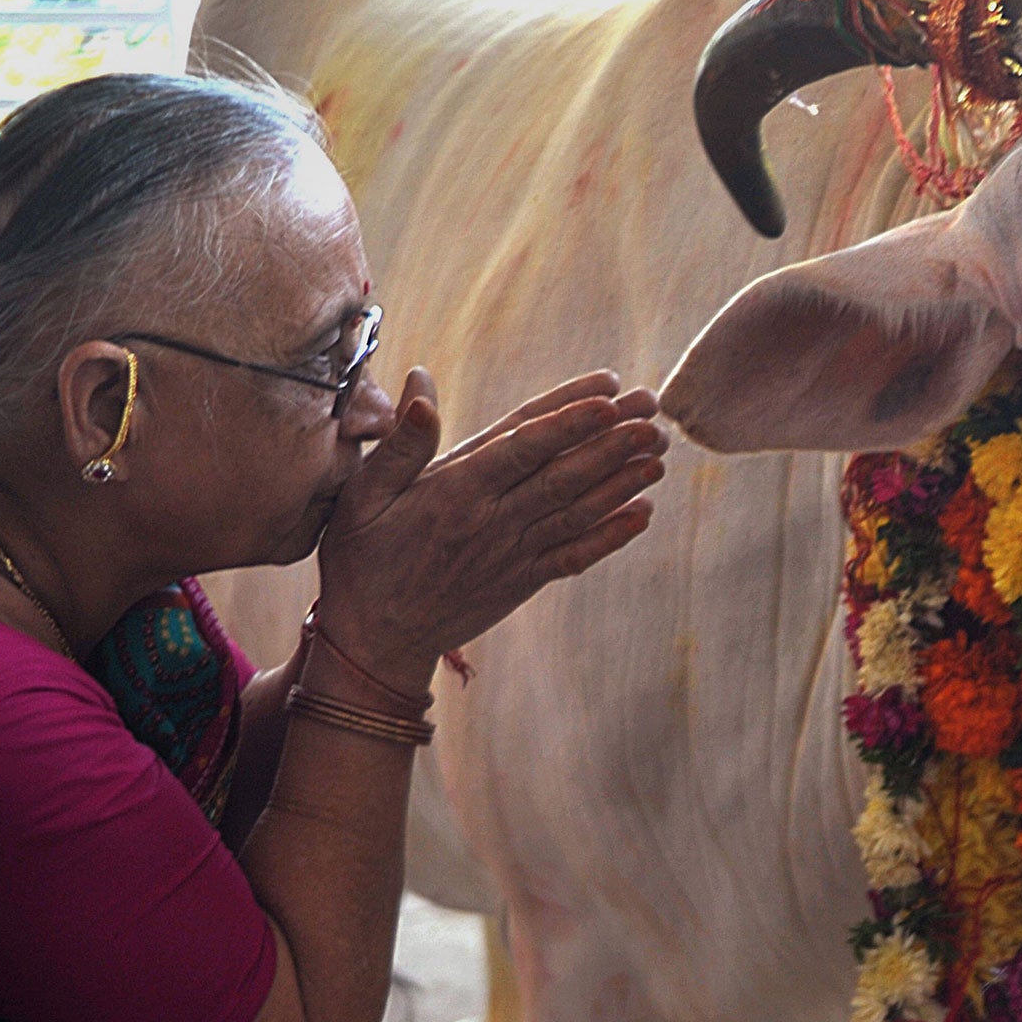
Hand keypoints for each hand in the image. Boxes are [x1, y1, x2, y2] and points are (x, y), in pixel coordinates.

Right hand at [314, 368, 666, 684]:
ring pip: (577, 511)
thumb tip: (421, 380)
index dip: (568, 419)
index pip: (522, 446)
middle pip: (563, 473)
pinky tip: (644, 513)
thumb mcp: (363, 495)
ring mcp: (513, 554)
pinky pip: (574, 556)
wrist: (373, 641)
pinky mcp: (524, 581)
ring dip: (622, 481)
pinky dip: (611, 536)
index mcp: (455, 491)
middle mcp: (492, 521)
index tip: (608, 394)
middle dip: (612, 440)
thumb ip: (401, 441)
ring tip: (659, 452)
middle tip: (654, 411)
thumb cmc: (362, 557)